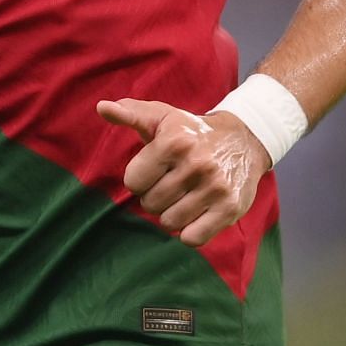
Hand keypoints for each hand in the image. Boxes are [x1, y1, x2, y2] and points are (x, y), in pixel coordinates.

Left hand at [96, 98, 269, 248]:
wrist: (243, 140)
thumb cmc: (191, 131)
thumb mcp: (162, 116)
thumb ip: (130, 113)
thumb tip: (102, 107)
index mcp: (174, 141)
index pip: (133, 182)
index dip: (140, 178)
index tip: (154, 169)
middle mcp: (196, 164)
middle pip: (150, 203)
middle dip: (155, 196)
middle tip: (171, 183)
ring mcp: (215, 187)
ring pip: (169, 222)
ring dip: (171, 214)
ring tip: (183, 196)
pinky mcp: (230, 209)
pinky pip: (193, 238)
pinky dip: (189, 232)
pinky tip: (195, 213)